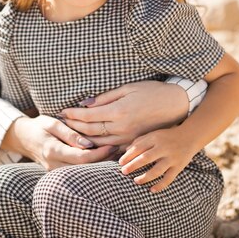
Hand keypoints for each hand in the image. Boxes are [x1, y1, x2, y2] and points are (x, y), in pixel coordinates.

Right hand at [3, 114, 116, 170]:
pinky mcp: (58, 174)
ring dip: (98, 165)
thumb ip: (70, 133)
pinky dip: (89, 166)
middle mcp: (54, 165)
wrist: (23, 138)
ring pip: (82, 173)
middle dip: (102, 160)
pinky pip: (76, 173)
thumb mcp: (52, 123)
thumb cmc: (39, 126)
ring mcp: (55, 172)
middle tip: (117, 149)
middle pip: (84, 169)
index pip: (82, 157)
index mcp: (53, 150)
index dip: (99, 153)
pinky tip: (100, 158)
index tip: (112, 145)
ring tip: (112, 153)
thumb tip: (89, 144)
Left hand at [59, 81, 188, 146]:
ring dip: (82, 138)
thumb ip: (105, 98)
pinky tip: (89, 143)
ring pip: (98, 142)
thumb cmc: (152, 92)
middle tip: (61, 122)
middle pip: (90, 130)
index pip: (88, 116)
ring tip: (70, 133)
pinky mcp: (134, 144)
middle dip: (74, 126)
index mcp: (119, 111)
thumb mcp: (128, 88)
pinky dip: (98, 146)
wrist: (176, 105)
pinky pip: (111, 149)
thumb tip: (85, 104)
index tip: (62, 112)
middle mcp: (122, 127)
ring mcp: (128, 138)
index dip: (73, 114)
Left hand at [118, 127, 195, 191]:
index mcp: (155, 138)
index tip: (120, 163)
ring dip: (145, 177)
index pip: (139, 148)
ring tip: (136, 181)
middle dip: (133, 166)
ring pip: (157, 170)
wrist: (189, 136)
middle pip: (145, 158)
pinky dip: (160, 185)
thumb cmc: (167, 136)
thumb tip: (126, 151)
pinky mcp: (178, 167)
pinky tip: (152, 190)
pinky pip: (169, 178)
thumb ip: (140, 141)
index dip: (128, 156)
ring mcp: (171, 158)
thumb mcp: (154, 134)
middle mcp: (163, 148)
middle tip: (123, 172)